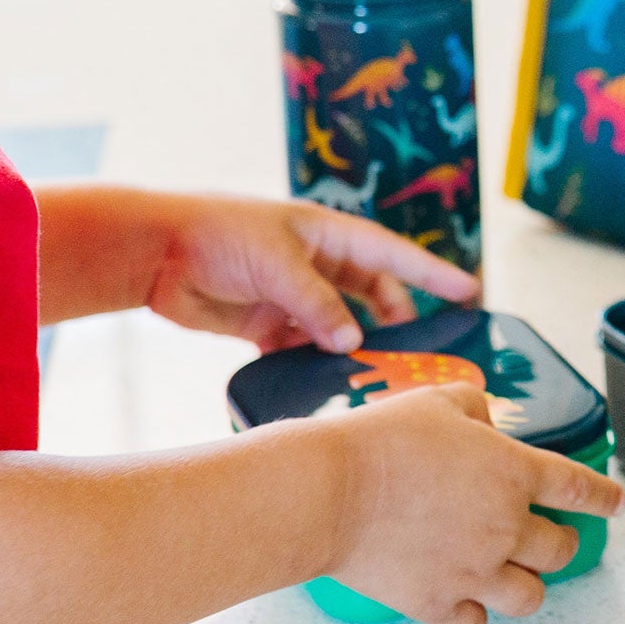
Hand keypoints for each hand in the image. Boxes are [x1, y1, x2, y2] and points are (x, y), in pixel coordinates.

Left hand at [141, 192, 477, 351]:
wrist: (153, 252)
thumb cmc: (218, 234)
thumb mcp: (278, 263)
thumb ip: (318, 304)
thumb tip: (352, 342)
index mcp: (328, 236)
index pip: (394, 256)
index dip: (433, 274)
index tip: (472, 293)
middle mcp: (316, 265)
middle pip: (372, 298)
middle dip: (394, 325)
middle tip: (418, 356)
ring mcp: (292, 297)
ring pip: (338, 330)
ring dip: (351, 353)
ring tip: (373, 381)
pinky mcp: (265, 326)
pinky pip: (301, 351)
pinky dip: (311, 368)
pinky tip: (322, 389)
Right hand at [322, 382, 624, 623]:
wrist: (331, 491)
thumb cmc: (382, 440)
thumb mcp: (439, 401)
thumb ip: (476, 409)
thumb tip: (486, 425)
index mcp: (514, 473)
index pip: (579, 489)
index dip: (604, 498)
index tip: (618, 505)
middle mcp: (505, 526)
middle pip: (560, 551)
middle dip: (560, 544)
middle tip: (548, 539)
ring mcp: (474, 571)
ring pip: (530, 598)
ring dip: (527, 585)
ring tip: (511, 574)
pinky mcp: (436, 603)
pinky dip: (474, 614)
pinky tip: (464, 600)